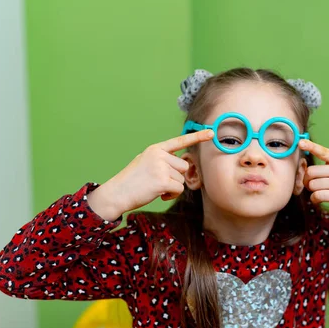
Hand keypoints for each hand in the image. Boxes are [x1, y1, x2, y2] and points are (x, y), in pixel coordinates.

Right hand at [87, 129, 213, 220]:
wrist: (116, 193)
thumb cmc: (132, 181)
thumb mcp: (145, 162)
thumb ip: (162, 159)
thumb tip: (181, 165)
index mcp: (156, 149)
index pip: (179, 141)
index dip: (197, 137)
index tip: (211, 132)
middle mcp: (159, 155)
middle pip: (184, 166)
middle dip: (175, 177)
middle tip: (158, 181)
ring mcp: (161, 167)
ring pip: (182, 179)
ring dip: (173, 187)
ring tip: (155, 187)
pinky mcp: (162, 181)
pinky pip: (179, 189)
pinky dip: (171, 195)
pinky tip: (159, 194)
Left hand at [298, 125, 328, 221]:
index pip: (324, 151)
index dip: (311, 147)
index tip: (301, 142)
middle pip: (311, 172)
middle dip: (308, 180)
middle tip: (314, 184)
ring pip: (313, 184)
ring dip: (312, 191)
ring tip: (320, 191)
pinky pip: (318, 195)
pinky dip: (315, 199)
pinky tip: (320, 199)